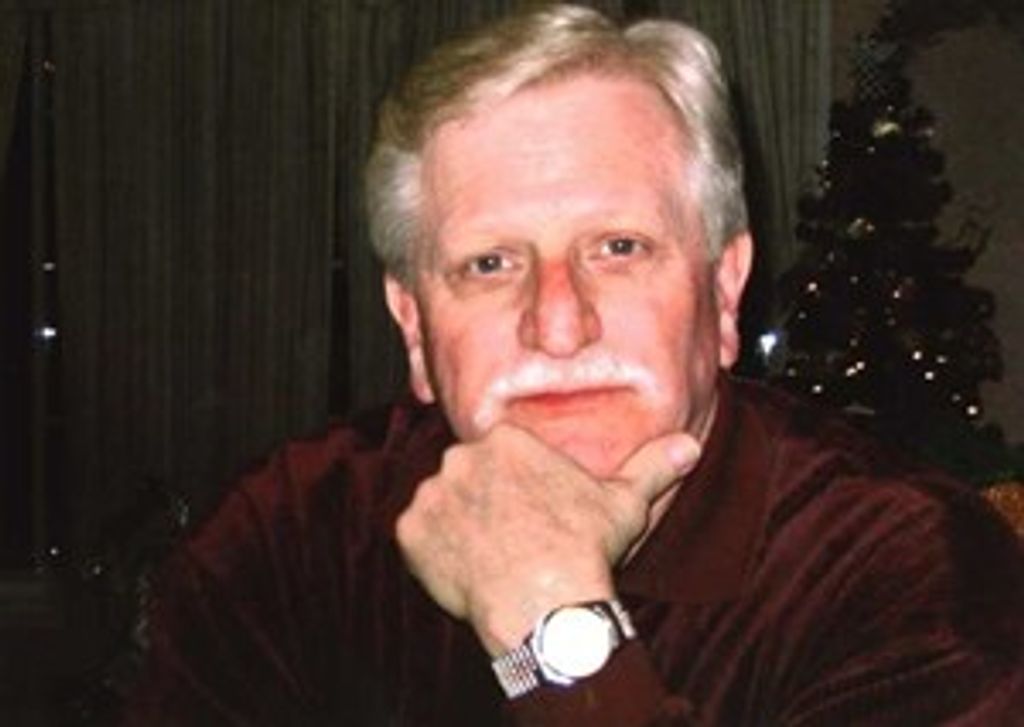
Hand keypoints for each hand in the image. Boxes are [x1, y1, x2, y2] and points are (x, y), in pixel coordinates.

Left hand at [395, 424, 699, 654]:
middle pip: (469, 476)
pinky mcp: (409, 531)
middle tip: (512, 538)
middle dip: (486, 502)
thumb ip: (652, 467)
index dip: (518, 488)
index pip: (503, 456)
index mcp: (506, 439)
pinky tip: (468, 571)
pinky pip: (417, 538)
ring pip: (442, 505)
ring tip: (491, 557)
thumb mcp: (626, 503)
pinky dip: (435, 553)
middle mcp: (461, 456)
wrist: (546, 605)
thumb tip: (690, 444)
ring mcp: (431, 493)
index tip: (533, 515)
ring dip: (458, 526)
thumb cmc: (585, 548)